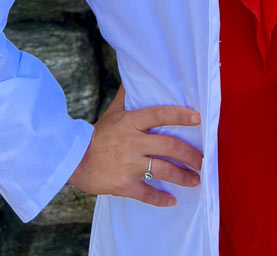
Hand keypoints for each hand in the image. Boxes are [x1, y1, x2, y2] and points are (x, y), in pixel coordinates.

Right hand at [67, 83, 203, 207]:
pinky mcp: (123, 185)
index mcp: (131, 122)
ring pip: (162, 170)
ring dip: (182, 176)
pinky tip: (172, 200)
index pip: (160, 115)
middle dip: (189, 154)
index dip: (180, 116)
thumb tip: (134, 75)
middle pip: (168, 145)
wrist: (74, 159)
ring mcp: (128, 165)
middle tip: (203, 160)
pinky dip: (160, 198)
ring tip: (196, 180)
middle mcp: (133, 142)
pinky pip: (146, 193)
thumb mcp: (112, 112)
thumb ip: (126, 97)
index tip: (198, 119)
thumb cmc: (97, 135)